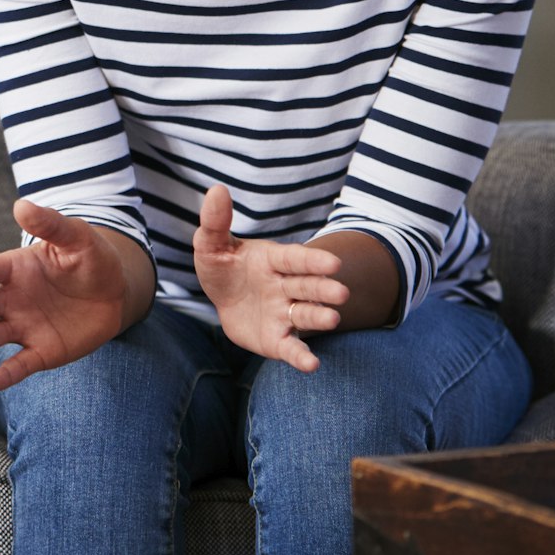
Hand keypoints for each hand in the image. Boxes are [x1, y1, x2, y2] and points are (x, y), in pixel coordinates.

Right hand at [0, 199, 139, 392]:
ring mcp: (23, 326)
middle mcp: (10, 299)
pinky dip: (4, 375)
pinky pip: (19, 365)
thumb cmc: (91, 259)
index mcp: (13, 269)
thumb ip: (50, 224)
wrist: (115, 293)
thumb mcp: (76, 238)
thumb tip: (20, 204)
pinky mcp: (40, 352)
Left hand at [192, 184, 348, 371]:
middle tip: (342, 293)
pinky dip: (301, 357)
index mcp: (273, 261)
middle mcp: (285, 287)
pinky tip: (312, 366)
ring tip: (332, 319)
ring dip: (319, 318)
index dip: (313, 261)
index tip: (333, 262)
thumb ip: (215, 221)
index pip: (295, 259)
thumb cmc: (224, 266)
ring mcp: (283, 314)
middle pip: (307, 287)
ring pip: (305, 315)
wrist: (223, 297)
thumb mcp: (212, 244)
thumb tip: (216, 189)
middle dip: (324, 289)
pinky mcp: (277, 339)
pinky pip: (291, 348)